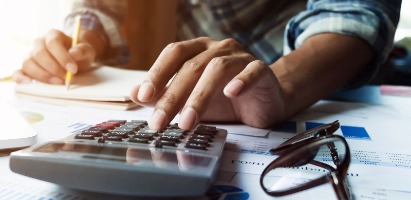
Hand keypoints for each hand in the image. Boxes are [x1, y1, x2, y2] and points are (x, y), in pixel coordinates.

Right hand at [13, 29, 95, 83]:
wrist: (75, 59)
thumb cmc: (79, 53)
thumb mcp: (87, 50)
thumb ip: (82, 50)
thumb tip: (73, 53)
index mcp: (53, 35)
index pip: (53, 43)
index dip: (62, 57)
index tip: (73, 69)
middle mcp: (39, 43)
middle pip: (40, 54)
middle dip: (54, 68)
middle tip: (67, 78)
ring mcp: (31, 55)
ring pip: (29, 63)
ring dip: (43, 75)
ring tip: (58, 82)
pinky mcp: (28, 67)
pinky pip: (18, 72)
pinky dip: (20, 78)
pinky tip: (29, 83)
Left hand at [130, 37, 285, 129]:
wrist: (263, 101)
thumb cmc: (224, 100)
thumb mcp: (190, 100)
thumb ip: (164, 95)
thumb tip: (134, 94)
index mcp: (199, 50)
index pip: (174, 54)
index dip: (157, 73)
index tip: (143, 96)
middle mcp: (218, 48)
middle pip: (192, 66)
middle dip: (173, 96)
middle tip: (159, 121)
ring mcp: (241, 57)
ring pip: (218, 68)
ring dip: (200, 96)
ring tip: (187, 122)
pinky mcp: (262, 70)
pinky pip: (253, 71)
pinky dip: (242, 81)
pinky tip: (231, 93)